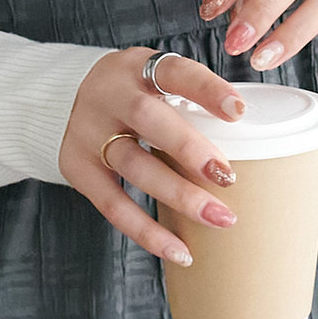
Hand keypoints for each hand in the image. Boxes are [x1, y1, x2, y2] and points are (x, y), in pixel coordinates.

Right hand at [57, 48, 247, 265]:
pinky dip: (147, 231)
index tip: (238, 110)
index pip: (173, 71)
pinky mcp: (77, 167)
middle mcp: (108, 94)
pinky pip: (113, 205)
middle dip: (189, 149)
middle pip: (147, 119)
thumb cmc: (133, 93)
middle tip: (227, 177)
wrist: (64, 99)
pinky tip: (180, 251)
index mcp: (136, 67)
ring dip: (179, 195)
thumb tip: (252, 138)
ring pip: (134, 165)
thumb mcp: (154, 79)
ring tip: (219, 218)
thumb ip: (191, 99)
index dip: (206, 90)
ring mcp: (87, 132)